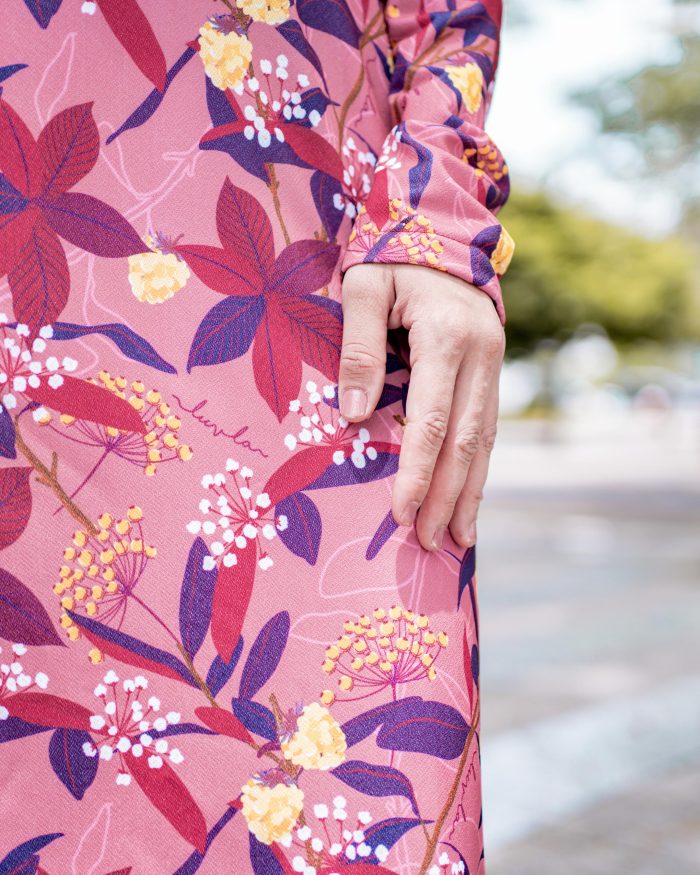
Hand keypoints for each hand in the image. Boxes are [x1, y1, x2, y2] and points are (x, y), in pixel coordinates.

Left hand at [339, 263, 504, 551]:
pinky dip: (478, 467)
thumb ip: (360, 347)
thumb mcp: (365, 287)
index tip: (401, 515)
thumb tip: (354, 414)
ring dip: (469, 492)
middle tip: (428, 544)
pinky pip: (488, 428)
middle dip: (445, 497)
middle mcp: (480, 355)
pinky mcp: (492, 371)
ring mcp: (493, 364)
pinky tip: (469, 497)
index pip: (432, 421)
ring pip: (485, 440)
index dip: (416, 473)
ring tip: (458, 538)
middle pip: (464, 441)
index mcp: (446, 337)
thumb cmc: (392, 255)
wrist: (442, 230)